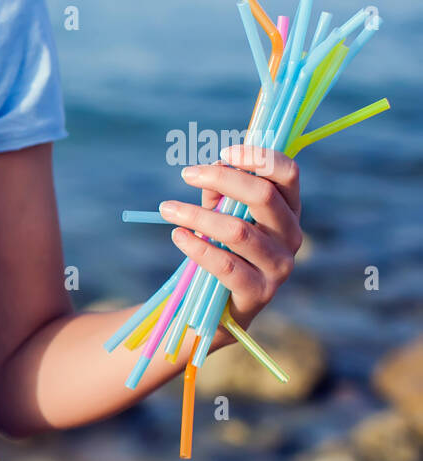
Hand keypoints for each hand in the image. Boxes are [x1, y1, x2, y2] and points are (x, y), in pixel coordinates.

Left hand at [159, 144, 301, 330]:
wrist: (221, 308)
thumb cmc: (224, 251)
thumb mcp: (223, 217)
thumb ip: (222, 194)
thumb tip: (216, 165)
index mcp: (290, 210)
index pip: (288, 173)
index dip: (257, 157)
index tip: (222, 152)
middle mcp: (292, 236)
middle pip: (263, 196)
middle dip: (222, 179)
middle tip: (186, 173)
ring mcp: (279, 266)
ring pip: (238, 231)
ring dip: (197, 215)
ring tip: (167, 208)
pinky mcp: (259, 292)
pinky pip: (224, 264)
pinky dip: (196, 247)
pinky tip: (177, 235)